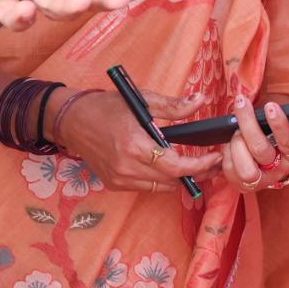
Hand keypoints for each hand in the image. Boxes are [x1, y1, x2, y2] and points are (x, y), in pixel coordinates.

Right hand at [52, 87, 224, 195]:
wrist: (72, 121)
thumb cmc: (107, 107)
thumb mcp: (142, 100)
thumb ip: (174, 106)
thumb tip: (201, 101)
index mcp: (134, 145)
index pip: (175, 166)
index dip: (199, 165)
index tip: (215, 157)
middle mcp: (126, 167)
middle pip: (172, 180)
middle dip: (196, 173)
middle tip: (214, 162)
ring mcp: (119, 179)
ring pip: (161, 187)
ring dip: (179, 178)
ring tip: (198, 166)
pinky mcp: (114, 184)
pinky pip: (146, 187)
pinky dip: (161, 180)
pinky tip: (170, 168)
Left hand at [218, 79, 288, 192]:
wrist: (273, 153)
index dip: (280, 126)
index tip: (271, 105)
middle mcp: (281, 170)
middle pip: (262, 151)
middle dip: (248, 125)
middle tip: (242, 102)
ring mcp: (261, 179)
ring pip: (245, 168)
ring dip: (236, 144)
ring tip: (234, 126)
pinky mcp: (241, 183)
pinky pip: (229, 172)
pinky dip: (225, 155)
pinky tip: (227, 140)